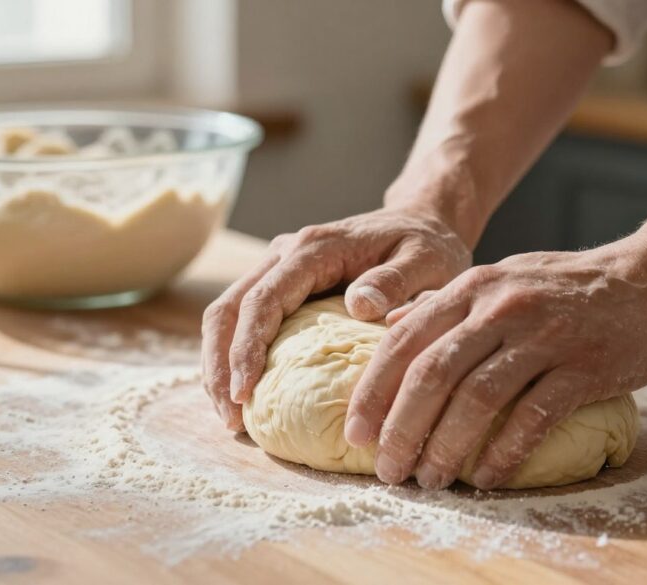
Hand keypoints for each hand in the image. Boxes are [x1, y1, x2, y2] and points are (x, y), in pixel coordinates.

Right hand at [201, 206, 471, 430]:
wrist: (421, 223)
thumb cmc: (427, 248)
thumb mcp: (428, 261)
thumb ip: (397, 281)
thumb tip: (359, 305)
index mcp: (315, 248)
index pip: (264, 299)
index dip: (247, 348)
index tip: (244, 394)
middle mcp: (286, 253)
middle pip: (230, 307)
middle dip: (220, 365)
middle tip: (230, 418)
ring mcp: (278, 268)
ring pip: (227, 314)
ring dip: (218, 364)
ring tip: (229, 416)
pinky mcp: (281, 286)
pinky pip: (242, 319)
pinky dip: (233, 357)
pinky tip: (241, 396)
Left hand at [343, 237, 646, 489]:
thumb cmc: (568, 287)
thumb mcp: (500, 279)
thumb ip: (446, 304)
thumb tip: (389, 327)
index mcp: (473, 287)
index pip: (405, 341)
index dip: (373, 391)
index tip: (356, 433)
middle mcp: (501, 307)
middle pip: (433, 373)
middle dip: (401, 428)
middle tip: (388, 469)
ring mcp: (543, 335)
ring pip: (477, 398)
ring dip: (446, 447)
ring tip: (429, 479)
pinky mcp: (584, 366)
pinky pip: (534, 416)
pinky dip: (504, 452)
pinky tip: (486, 477)